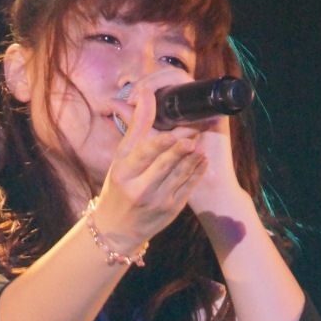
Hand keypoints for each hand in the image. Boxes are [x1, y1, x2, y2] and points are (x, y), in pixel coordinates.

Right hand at [95, 82, 208, 252]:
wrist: (117, 229)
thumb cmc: (118, 186)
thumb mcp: (121, 158)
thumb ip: (136, 125)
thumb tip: (146, 92)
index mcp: (124, 174)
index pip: (144, 156)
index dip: (160, 144)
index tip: (172, 133)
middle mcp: (140, 190)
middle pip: (165, 165)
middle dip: (181, 148)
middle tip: (194, 130)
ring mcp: (159, 202)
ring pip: (180, 175)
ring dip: (193, 158)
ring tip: (200, 143)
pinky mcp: (173, 210)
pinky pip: (188, 187)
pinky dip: (197, 172)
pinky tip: (202, 160)